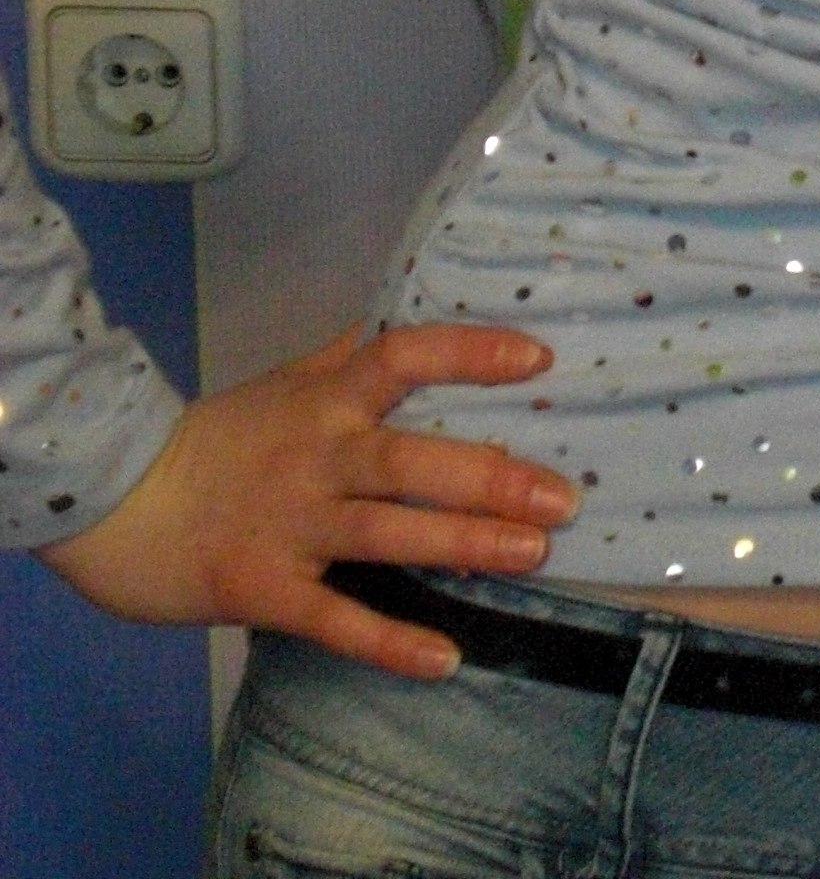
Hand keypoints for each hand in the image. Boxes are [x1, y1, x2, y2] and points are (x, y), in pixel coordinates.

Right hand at [36, 323, 576, 679]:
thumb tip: (411, 306)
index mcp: (323, 402)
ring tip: (533, 554)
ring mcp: (290, 526)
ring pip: (387, 533)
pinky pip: (335, 620)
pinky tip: (445, 658)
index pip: (404, 358)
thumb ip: (350, 353)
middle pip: (410, 461)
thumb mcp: (285, 382)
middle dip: (490, 478)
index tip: (539, 358)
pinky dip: (389, 642)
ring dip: (464, 544)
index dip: (470, 353)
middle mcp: (315, 458)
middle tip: (563, 498)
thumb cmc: (216, 439)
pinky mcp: (263, 590)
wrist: (110, 502)